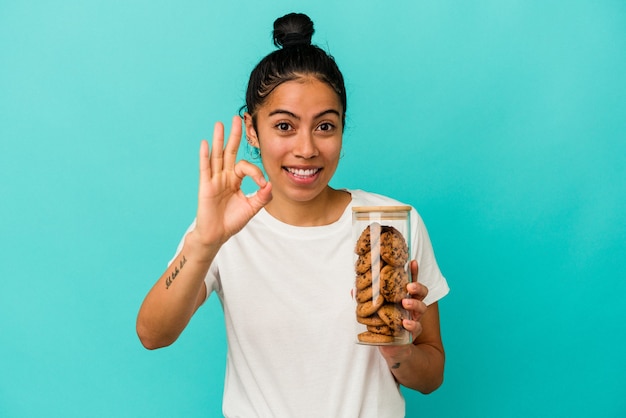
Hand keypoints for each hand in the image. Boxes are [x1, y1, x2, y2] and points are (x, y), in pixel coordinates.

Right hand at [188, 116, 271, 254]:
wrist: (217, 235)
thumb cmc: (231, 221)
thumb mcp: (252, 207)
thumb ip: (262, 196)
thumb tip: (270, 184)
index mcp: (235, 180)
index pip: (245, 166)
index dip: (256, 173)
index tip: (263, 184)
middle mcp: (224, 176)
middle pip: (229, 152)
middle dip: (234, 135)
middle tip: (238, 118)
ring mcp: (214, 180)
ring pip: (217, 156)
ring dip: (219, 140)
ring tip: (220, 124)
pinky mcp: (206, 187)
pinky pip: (205, 169)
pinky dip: (205, 156)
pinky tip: (205, 144)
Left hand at [378, 260, 427, 361]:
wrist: (397, 354)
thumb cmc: (385, 330)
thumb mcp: (376, 314)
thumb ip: (368, 302)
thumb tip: (354, 290)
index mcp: (404, 299)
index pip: (411, 283)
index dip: (414, 272)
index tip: (412, 261)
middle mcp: (412, 308)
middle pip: (421, 293)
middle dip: (417, 286)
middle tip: (408, 286)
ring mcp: (414, 320)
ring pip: (422, 308)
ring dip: (414, 303)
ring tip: (405, 302)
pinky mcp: (413, 334)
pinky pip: (417, 327)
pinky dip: (412, 324)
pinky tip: (406, 323)